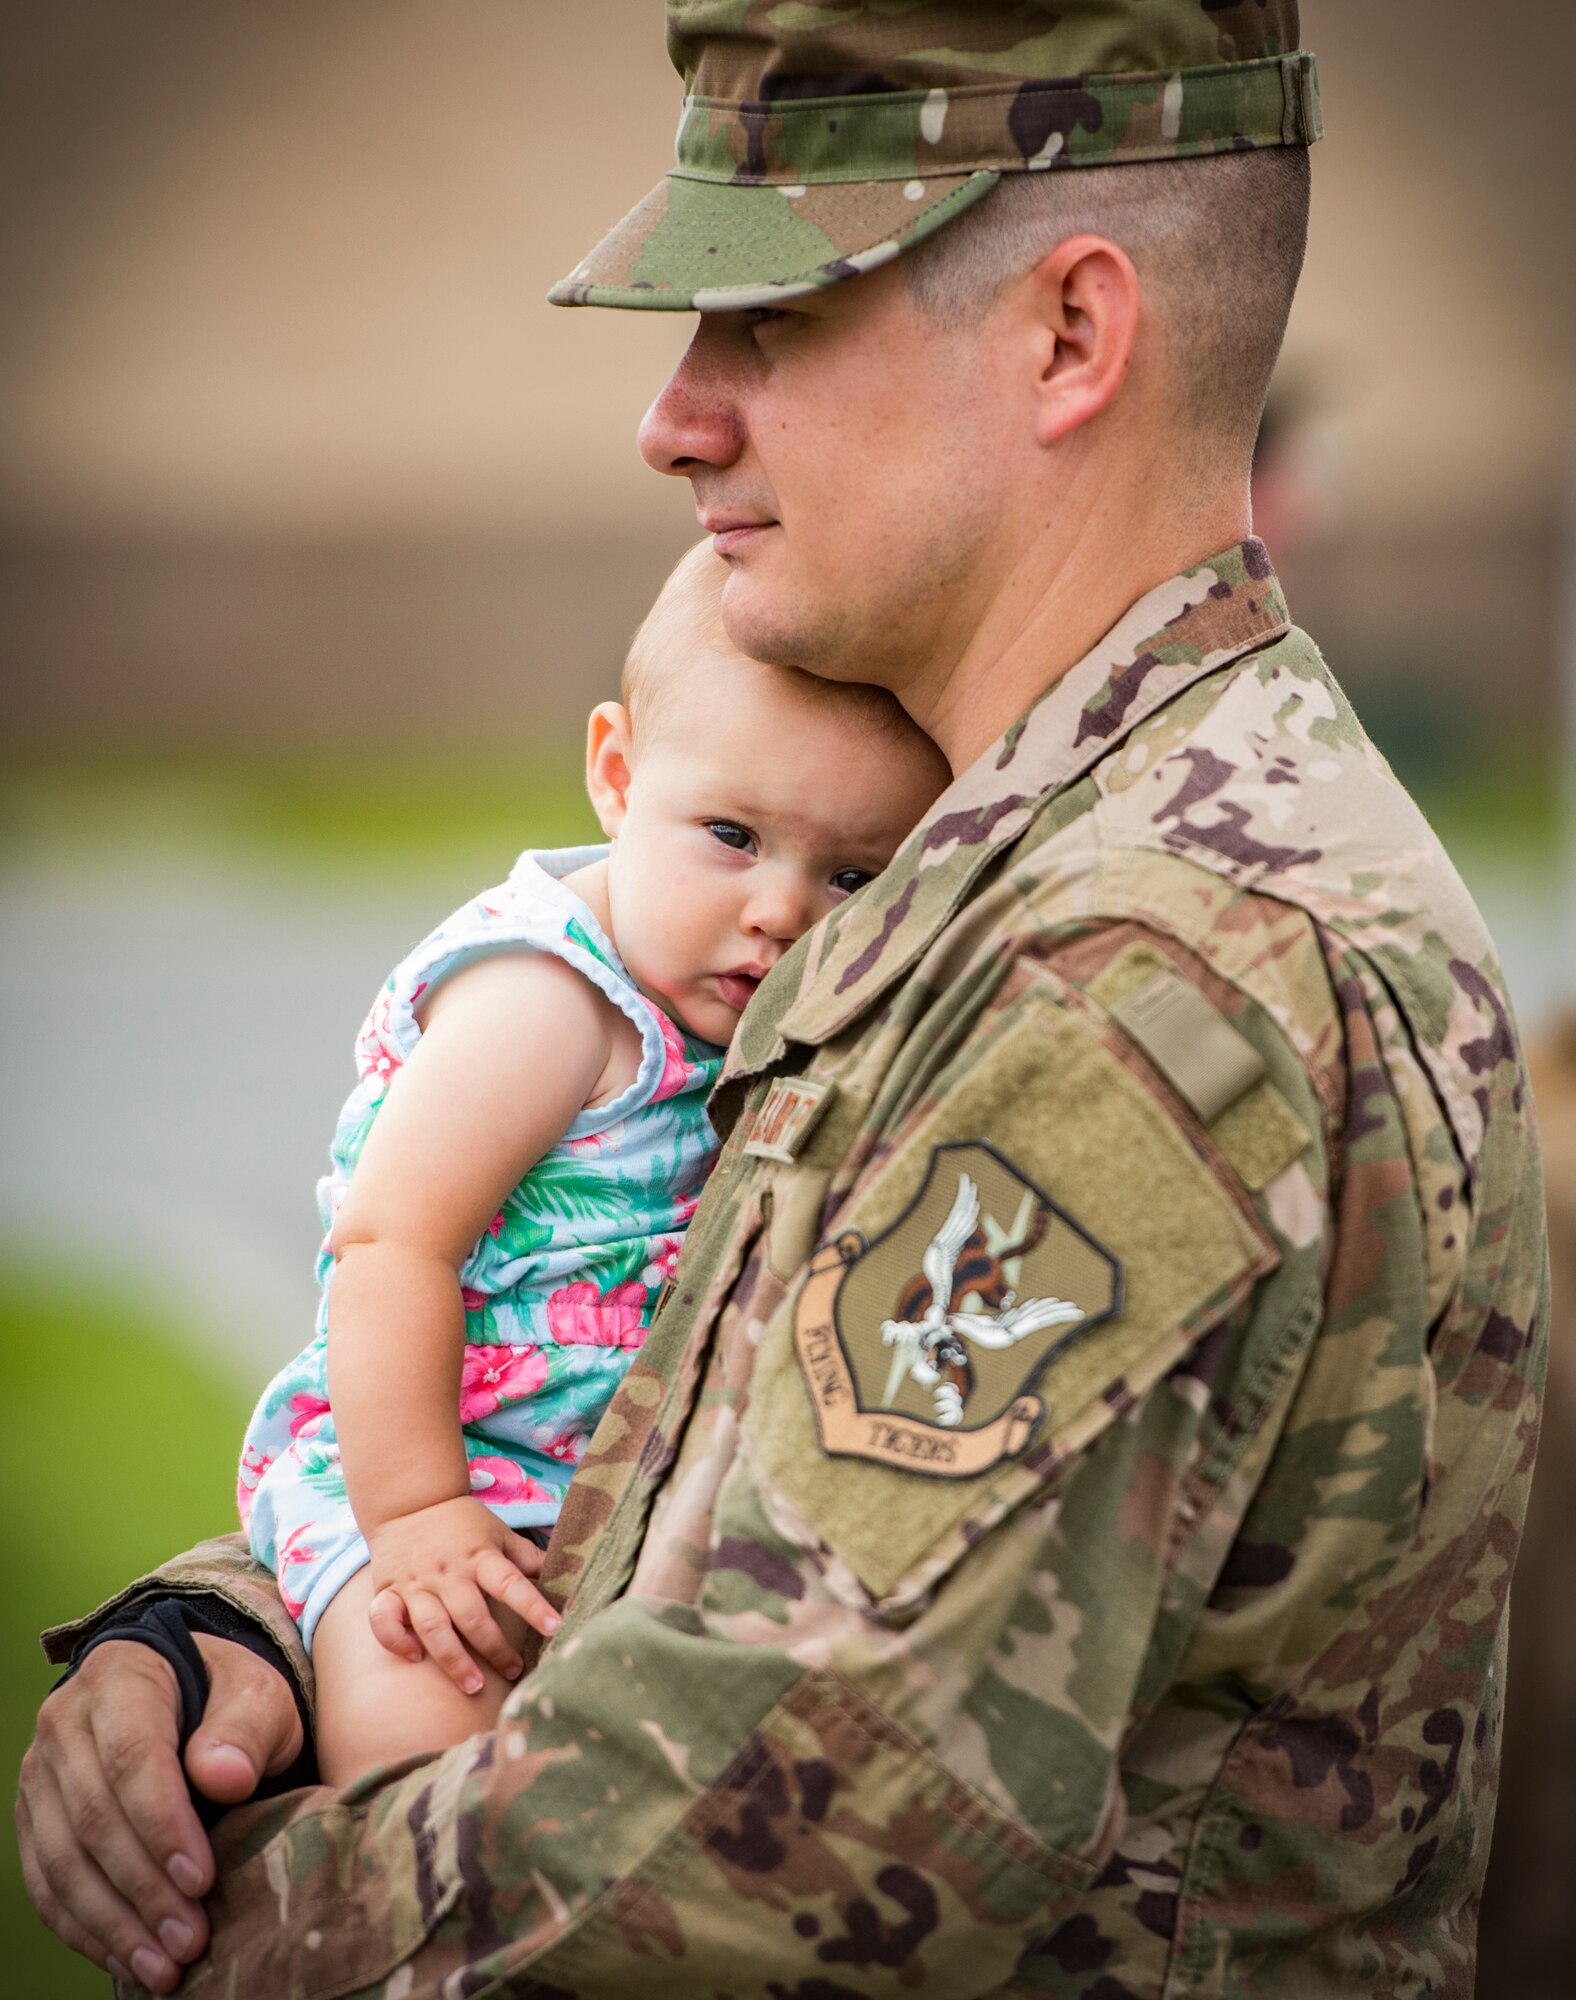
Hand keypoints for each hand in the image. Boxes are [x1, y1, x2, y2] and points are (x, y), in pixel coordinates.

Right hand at [16, 1632, 302, 1994]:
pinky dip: (85, 1929)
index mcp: (120, 1677)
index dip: (163, 1825)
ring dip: (113, 1923)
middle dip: (143, 1889)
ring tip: (165, 1967)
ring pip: (62, 1862)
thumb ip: (247, 1727)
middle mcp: (65, 1724)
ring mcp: (40, 1775)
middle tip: (190, 1939)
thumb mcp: (258, 1692)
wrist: (185, 1691)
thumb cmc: (228, 1693)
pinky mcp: (35, 1820)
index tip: (202, 1879)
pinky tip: (128, 1960)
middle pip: (93, 1818)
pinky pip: (46, 1885)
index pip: (132, 1759)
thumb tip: (225, 1777)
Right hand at [365, 1496, 558, 1692]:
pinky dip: (397, 1641)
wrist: (410, 1501)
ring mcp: (415, 1583)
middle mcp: (448, 1572)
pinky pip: (385, 1621)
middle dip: (495, 1648)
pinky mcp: (387, 1591)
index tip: (554, 1628)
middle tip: (514, 1670)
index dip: (533, 1606)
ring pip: (433, 1627)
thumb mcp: (498, 1533)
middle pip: (472, 1616)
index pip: (510, 1583)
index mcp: (480, 1556)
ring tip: (473, 1686)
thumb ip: (527, 1558)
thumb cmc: (462, 1523)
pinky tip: (415, 1658)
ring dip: (453, 1660)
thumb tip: (570, 1573)